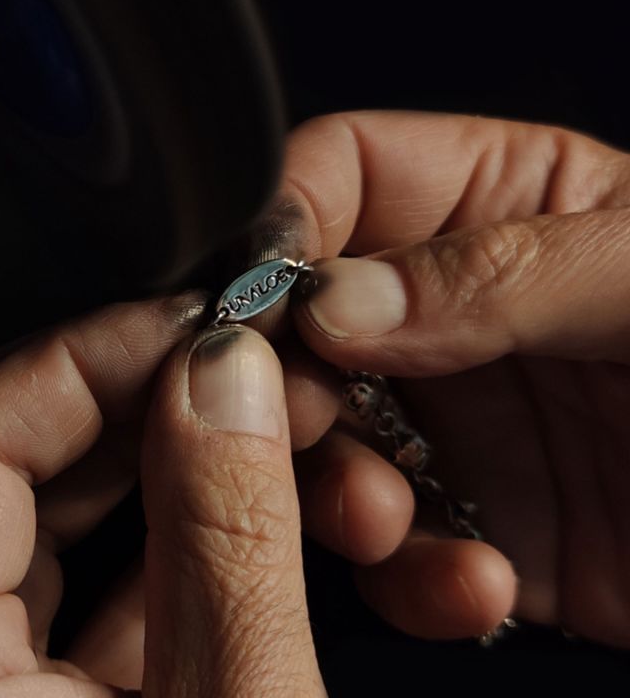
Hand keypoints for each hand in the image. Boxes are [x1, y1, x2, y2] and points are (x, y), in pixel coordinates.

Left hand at [0, 295, 325, 695]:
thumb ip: (227, 541)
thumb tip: (225, 382)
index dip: (80, 358)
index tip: (187, 329)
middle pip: (0, 474)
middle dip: (136, 403)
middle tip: (231, 368)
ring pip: (50, 532)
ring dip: (161, 468)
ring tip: (252, 430)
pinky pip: (86, 601)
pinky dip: (167, 546)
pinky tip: (240, 519)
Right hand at [275, 110, 629, 647]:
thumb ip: (498, 274)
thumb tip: (337, 299)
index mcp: (498, 207)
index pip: (342, 177)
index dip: (284, 223)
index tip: (260, 294)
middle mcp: (456, 312)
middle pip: (305, 319)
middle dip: (287, 377)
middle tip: (296, 419)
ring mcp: (457, 418)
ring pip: (325, 437)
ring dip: (337, 487)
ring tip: (387, 517)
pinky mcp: (476, 517)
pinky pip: (392, 544)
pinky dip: (410, 575)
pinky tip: (476, 581)